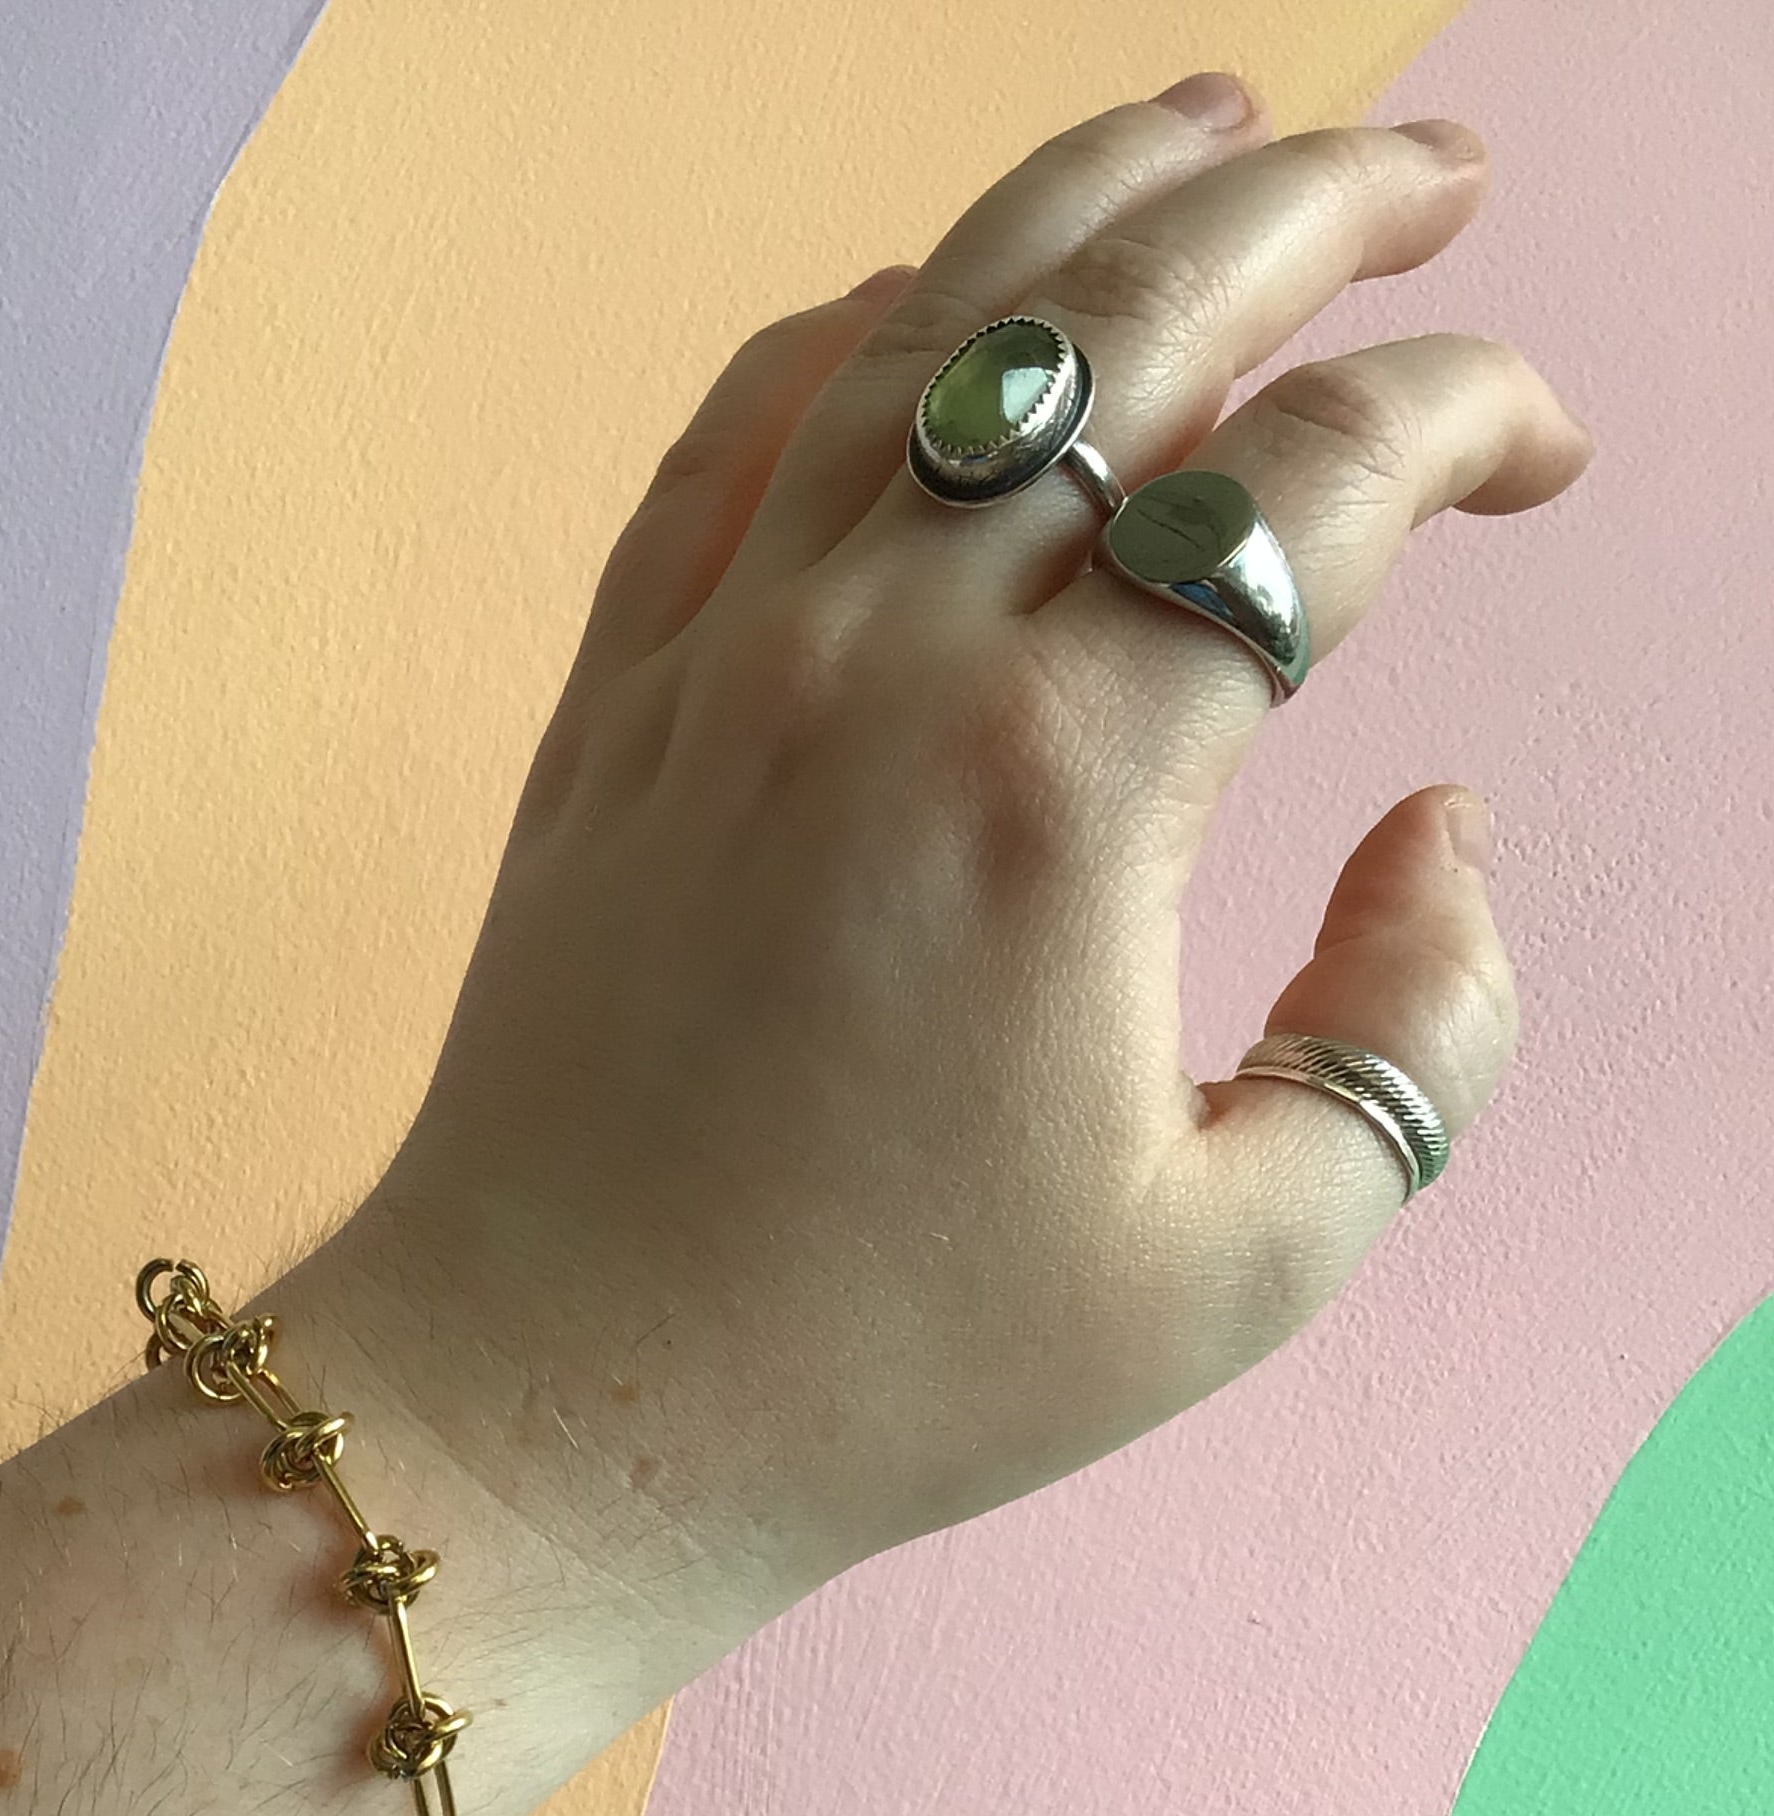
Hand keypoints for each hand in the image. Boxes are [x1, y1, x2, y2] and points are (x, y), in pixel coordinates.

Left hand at [339, 80, 1592, 1636]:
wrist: (560, 1406)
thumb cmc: (887, 1370)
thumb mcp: (1239, 1269)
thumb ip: (1415, 1033)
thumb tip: (1443, 828)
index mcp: (1066, 791)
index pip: (1315, 487)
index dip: (1468, 413)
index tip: (1536, 443)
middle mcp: (887, 665)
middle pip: (1134, 319)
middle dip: (1320, 204)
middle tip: (1435, 178)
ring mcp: (726, 658)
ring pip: (927, 322)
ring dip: (1094, 193)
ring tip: (1218, 127)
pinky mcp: (617, 698)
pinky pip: (740, 428)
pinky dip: (857, 326)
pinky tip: (931, 299)